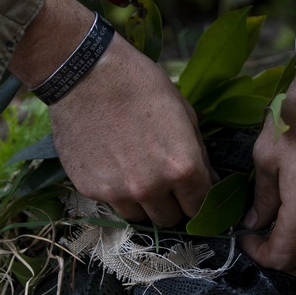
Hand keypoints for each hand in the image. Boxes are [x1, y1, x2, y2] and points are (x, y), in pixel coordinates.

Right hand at [9, 0, 212, 226]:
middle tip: (165, 183)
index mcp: (182, 167)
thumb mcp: (184, 113)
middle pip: (170, 220)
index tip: (193, 193)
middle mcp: (151, 188)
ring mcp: (118, 192)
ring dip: (143, 203)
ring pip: (139, 218)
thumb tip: (210, 181)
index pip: (200, 207)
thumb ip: (199, 154)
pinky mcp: (90, 190)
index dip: (199, 200)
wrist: (85, 74)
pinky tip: (112, 164)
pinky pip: (111, 203)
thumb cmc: (140, 84)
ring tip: (136, 174)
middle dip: (172, 205)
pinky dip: (116, 191)